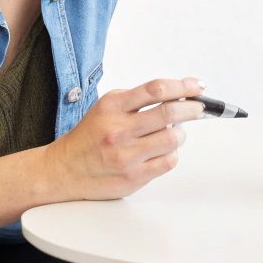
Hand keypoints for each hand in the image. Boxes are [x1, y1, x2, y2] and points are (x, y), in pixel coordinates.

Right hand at [43, 77, 204, 199]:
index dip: (183, 86)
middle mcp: (118, 129)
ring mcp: (126, 155)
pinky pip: (169, 161)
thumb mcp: (106, 108)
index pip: (156, 90)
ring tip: (173, 132)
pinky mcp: (133, 176)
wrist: (64, 170)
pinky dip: (172, 153)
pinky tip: (163, 150)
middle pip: (169, 113)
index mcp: (112, 106)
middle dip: (192, 108)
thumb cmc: (90, 137)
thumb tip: (179, 94)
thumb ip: (138, 100)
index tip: (197, 86)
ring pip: (173, 138)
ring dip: (180, 133)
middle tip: (198, 108)